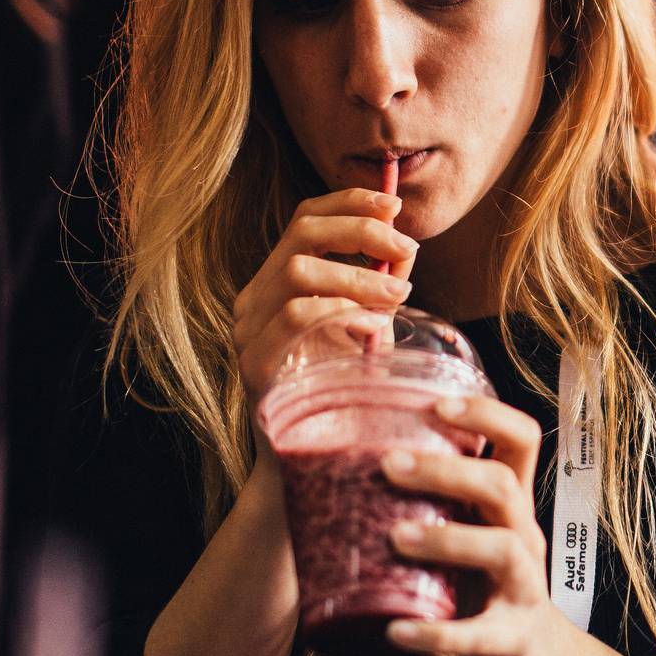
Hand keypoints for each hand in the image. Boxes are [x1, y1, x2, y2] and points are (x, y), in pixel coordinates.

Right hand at [231, 189, 418, 402]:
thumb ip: (382, 285)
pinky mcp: (255, 362)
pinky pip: (296, 316)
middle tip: (406, 248)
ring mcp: (249, 330)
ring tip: (397, 295)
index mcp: (276, 282)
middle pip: (301, 234)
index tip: (394, 204)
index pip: (305, 219)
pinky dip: (340, 310)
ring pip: (298, 271)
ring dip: (357, 275)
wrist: (313, 453)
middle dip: (360, 231)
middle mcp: (255, 298)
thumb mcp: (367, 326)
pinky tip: (371, 325)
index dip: (349, 202)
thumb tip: (405, 247)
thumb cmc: (341, 387)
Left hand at [383, 395, 580, 655]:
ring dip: (448, 538)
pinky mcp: (511, 640)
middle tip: (388, 466)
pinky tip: (396, 633)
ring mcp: (524, 589)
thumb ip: (425, 510)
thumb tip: (326, 474)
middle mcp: (524, 538)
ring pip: (502, 548)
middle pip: (503, 486)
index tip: (436, 405)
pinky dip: (436, 634)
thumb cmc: (483, 592)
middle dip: (447, 470)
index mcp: (512, 508)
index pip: (521, 439)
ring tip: (395, 538)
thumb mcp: (467, 540)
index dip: (486, 414)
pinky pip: (478, 635)